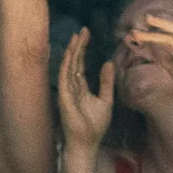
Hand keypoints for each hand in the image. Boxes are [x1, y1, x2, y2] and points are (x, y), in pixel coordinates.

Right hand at [56, 28, 112, 165]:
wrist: (87, 142)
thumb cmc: (95, 125)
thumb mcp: (106, 100)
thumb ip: (106, 82)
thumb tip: (107, 63)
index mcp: (81, 87)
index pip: (80, 64)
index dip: (83, 49)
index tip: (87, 34)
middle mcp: (72, 87)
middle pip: (74, 62)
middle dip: (78, 46)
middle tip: (83, 30)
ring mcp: (67, 91)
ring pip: (68, 66)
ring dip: (72, 51)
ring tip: (76, 37)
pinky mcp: (64, 96)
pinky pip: (64, 77)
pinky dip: (67, 65)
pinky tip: (70, 54)